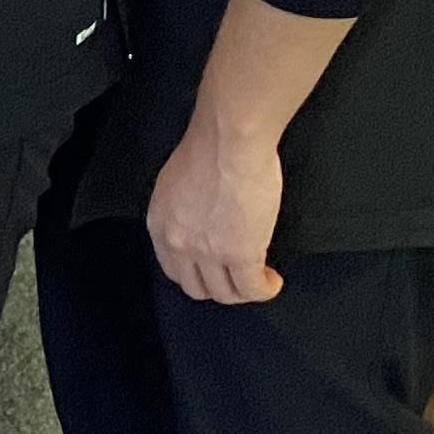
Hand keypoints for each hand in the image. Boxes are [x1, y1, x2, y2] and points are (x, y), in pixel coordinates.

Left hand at [147, 117, 287, 304]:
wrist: (230, 139)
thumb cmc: (211, 147)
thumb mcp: (179, 184)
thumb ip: (185, 211)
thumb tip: (204, 223)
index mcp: (161, 223)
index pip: (173, 268)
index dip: (198, 273)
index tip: (214, 268)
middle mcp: (178, 242)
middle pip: (197, 287)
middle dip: (219, 286)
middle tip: (238, 275)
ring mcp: (207, 252)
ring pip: (225, 294)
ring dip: (244, 290)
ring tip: (259, 278)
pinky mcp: (240, 255)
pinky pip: (253, 289)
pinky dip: (265, 290)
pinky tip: (273, 281)